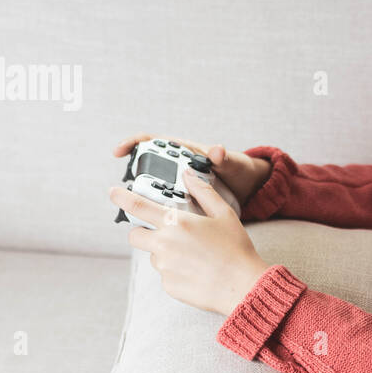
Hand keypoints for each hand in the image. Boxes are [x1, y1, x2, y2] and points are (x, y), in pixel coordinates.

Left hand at [109, 168, 271, 315]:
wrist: (243, 286)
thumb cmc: (236, 248)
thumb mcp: (224, 214)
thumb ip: (203, 192)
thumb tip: (188, 175)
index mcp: (176, 222)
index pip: (138, 206)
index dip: (122, 197)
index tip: (113, 192)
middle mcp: (164, 244)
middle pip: (135, 235)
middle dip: (142, 232)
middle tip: (163, 234)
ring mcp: (164, 267)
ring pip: (154, 256)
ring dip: (166, 253)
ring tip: (194, 257)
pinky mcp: (168, 285)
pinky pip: (165, 274)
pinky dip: (176, 271)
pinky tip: (197, 272)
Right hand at [112, 132, 273, 205]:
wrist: (252, 191)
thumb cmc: (240, 171)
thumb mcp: (233, 164)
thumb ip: (223, 158)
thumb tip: (216, 150)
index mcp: (184, 152)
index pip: (151, 142)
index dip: (133, 144)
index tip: (119, 152)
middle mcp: (177, 169)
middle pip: (146, 172)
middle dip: (135, 182)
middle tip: (129, 195)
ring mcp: (178, 187)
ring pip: (153, 193)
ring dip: (145, 203)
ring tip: (141, 216)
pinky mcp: (183, 204)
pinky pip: (165, 209)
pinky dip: (160, 217)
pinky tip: (157, 229)